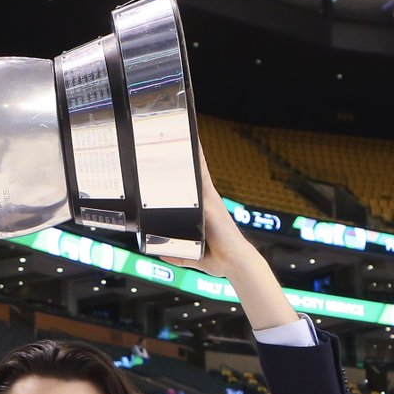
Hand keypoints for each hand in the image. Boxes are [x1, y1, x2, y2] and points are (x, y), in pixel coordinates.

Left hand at [158, 142, 251, 279]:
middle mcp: (205, 202)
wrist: (233, 262)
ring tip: (178, 131)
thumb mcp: (191, 256)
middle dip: (184, 156)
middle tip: (169, 138)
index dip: (182, 173)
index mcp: (201, 213)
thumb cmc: (217, 259)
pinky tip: (190, 144)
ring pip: (196, 170)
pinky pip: (201, 175)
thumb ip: (176, 254)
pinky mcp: (209, 201)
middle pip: (192, 174)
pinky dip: (196, 160)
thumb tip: (160, 252)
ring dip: (189, 151)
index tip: (171, 160)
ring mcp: (208, 199)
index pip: (188, 188)